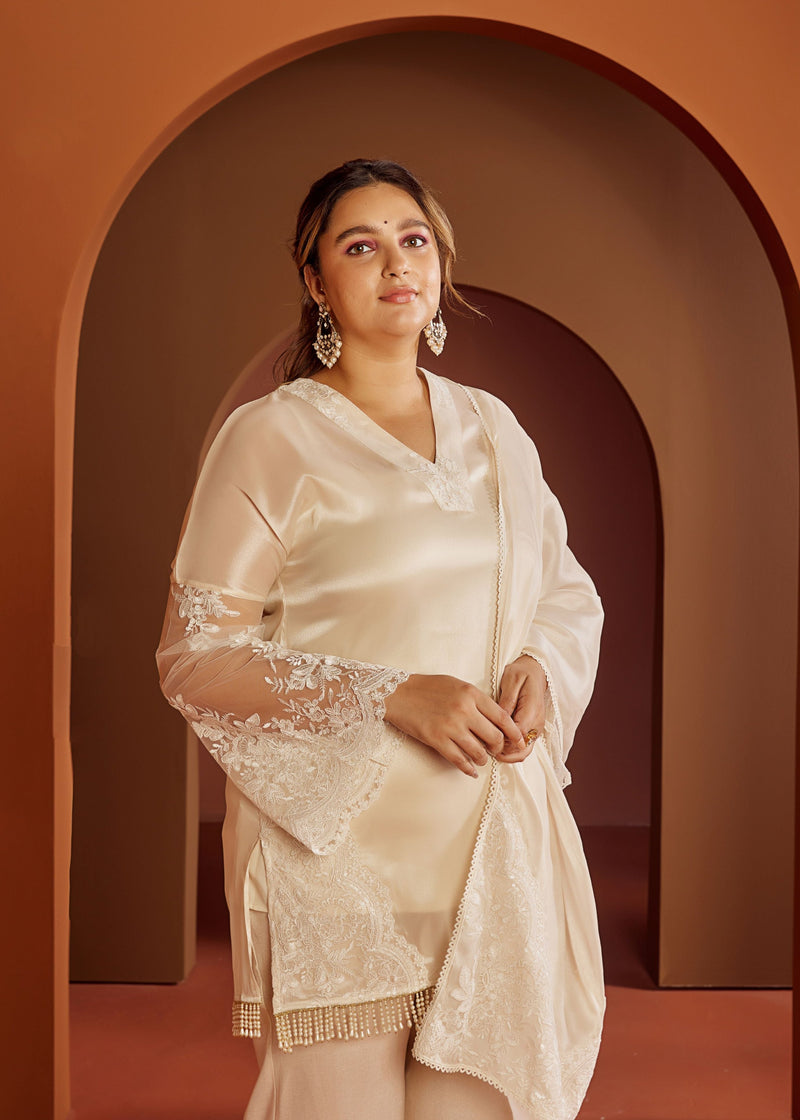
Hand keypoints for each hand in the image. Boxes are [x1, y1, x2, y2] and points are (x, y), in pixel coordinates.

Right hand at [383, 674, 525, 777]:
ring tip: (481, 759)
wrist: (398, 693)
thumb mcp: (457, 684)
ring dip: (483, 759)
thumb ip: (476, 699)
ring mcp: (450, 726)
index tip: (519, 741)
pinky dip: (468, 768)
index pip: (502, 717)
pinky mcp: (436, 740)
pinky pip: (459, 760)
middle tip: (495, 750)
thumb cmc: (428, 687)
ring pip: (478, 752)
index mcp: (471, 694)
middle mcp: (464, 710)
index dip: (514, 733)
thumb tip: (495, 718)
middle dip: (498, 748)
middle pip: (494, 737)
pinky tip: (471, 771)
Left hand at [496, 655, 547, 763]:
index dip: (502, 740)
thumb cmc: (521, 674)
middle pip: (522, 749)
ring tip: (489, 750)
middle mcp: (537, 723)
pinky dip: (511, 751)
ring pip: (523, 752)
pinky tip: (497, 747)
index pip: (518, 734)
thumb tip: (498, 719)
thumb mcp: (512, 681)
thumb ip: (506, 701)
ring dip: (507, 755)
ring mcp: (535, 729)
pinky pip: (523, 747)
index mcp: (532, 711)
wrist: (534, 672)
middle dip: (504, 753)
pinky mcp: (532, 730)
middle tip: (485, 749)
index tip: (486, 738)